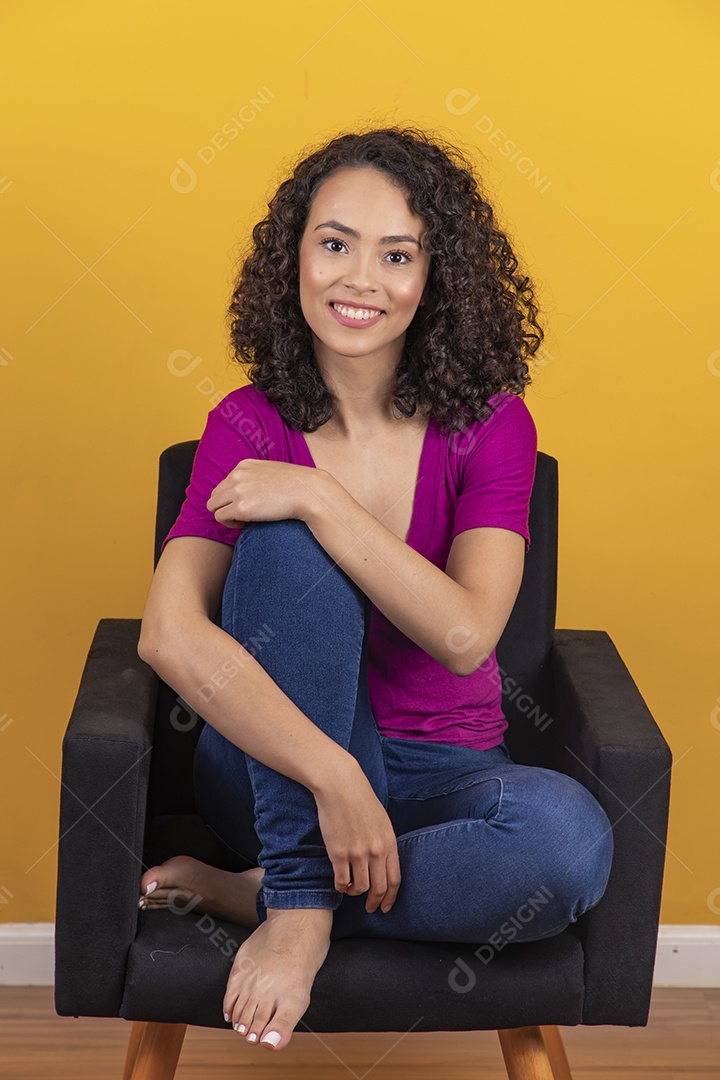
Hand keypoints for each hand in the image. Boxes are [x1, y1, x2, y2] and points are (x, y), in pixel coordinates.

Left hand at [207, 460, 328, 527]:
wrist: (309, 492)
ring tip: (244, 520)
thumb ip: (257, 477)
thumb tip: (251, 492)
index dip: (233, 497)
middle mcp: (237, 475)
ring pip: (213, 506)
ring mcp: (238, 491)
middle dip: (226, 506)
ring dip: (226, 515)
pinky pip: (220, 517)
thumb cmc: (296, 486)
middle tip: (244, 515)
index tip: (249, 504)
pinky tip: (245, 524)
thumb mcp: (272, 472)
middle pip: (215, 495)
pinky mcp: (241, 508)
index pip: (225, 483)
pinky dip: (230, 523)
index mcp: (244, 465)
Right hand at [313, 760, 401, 913]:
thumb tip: (383, 864)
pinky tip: (340, 884)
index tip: (386, 906)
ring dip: (355, 893)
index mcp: (389, 842)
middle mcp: (376, 851)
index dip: (391, 897)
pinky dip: (341, 887)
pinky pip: (341, 881)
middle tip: (370, 908)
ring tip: (351, 890)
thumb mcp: (382, 821)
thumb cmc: (361, 800)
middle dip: (375, 902)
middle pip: (379, 887)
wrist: (341, 786)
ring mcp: (357, 853)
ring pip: (360, 888)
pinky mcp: (338, 853)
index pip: (395, 879)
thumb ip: (385, 843)